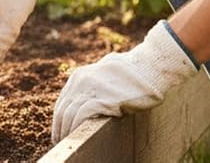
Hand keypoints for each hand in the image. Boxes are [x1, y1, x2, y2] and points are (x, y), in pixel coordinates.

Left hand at [51, 20, 198, 141]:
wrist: (151, 67)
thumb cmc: (133, 72)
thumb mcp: (106, 72)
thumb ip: (94, 83)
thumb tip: (90, 97)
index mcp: (80, 76)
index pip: (62, 103)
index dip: (59, 120)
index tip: (61, 132)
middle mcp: (81, 81)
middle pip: (62, 111)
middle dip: (60, 129)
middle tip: (62, 142)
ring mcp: (91, 89)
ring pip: (69, 115)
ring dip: (67, 132)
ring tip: (69, 143)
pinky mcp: (102, 99)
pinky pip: (81, 117)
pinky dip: (77, 129)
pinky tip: (79, 137)